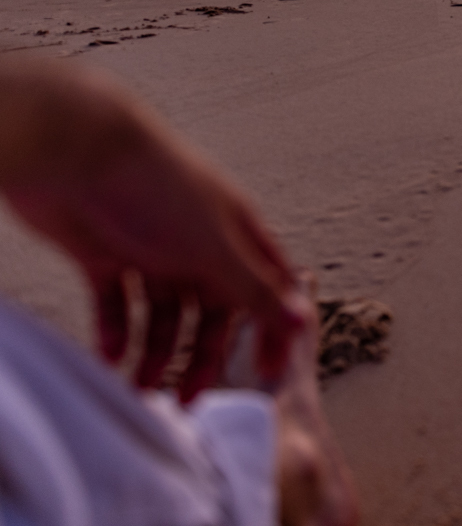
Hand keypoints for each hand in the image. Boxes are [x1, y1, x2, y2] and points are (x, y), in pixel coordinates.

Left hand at [0, 65, 301, 400]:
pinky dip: (114, 332)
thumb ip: (255, 289)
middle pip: (210, 311)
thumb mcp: (215, 246)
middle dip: (200, 356)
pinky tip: (109, 357)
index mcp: (235, 234)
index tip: (264, 374)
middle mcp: (197, 243)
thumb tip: (303, 320)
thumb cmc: (155, 182)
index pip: (266, 289)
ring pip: (162, 314)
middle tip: (187, 398)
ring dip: (153, 353)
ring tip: (137, 387)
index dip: (270, 330)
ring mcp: (150, 247)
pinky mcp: (105, 251)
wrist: (74, 148)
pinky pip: (116, 304)